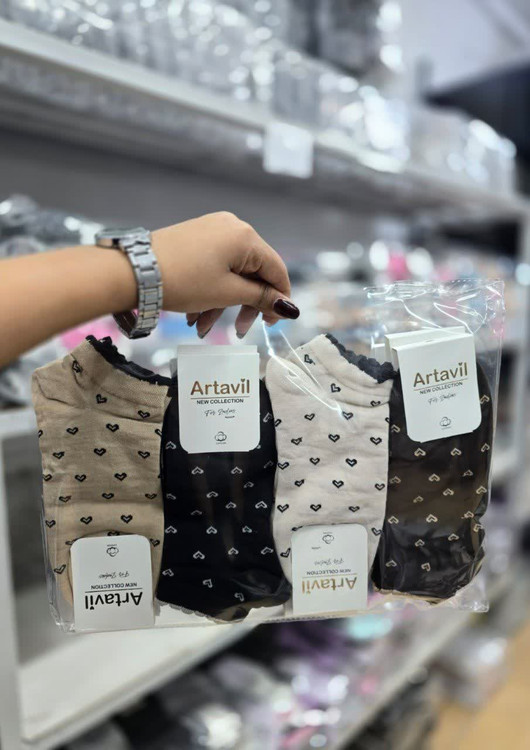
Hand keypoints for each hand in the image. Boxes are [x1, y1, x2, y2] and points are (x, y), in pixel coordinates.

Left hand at [152, 212, 298, 337]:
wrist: (135, 271)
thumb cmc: (184, 281)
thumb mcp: (227, 293)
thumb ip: (261, 297)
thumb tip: (289, 306)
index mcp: (246, 237)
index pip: (276, 270)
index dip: (279, 299)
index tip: (272, 323)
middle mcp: (233, 227)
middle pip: (253, 272)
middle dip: (245, 305)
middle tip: (241, 331)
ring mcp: (213, 230)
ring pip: (230, 273)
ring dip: (222, 304)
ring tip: (202, 328)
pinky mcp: (196, 238)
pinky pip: (214, 267)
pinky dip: (210, 291)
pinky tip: (193, 314)